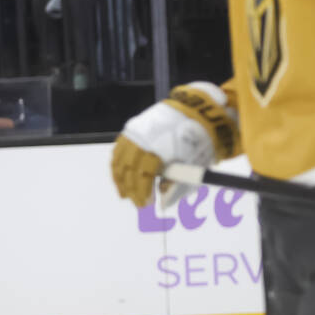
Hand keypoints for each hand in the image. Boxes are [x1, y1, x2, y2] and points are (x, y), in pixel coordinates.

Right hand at [111, 82, 239, 206]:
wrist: (195, 111)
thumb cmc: (196, 139)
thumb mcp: (191, 163)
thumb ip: (176, 182)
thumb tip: (164, 199)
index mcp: (157, 149)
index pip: (143, 177)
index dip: (142, 192)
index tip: (146, 203)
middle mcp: (143, 141)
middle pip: (129, 171)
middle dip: (132, 189)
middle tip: (138, 203)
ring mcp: (136, 133)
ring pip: (119, 161)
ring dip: (121, 179)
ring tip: (125, 193)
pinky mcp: (133, 128)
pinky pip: (119, 149)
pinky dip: (117, 164)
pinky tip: (120, 175)